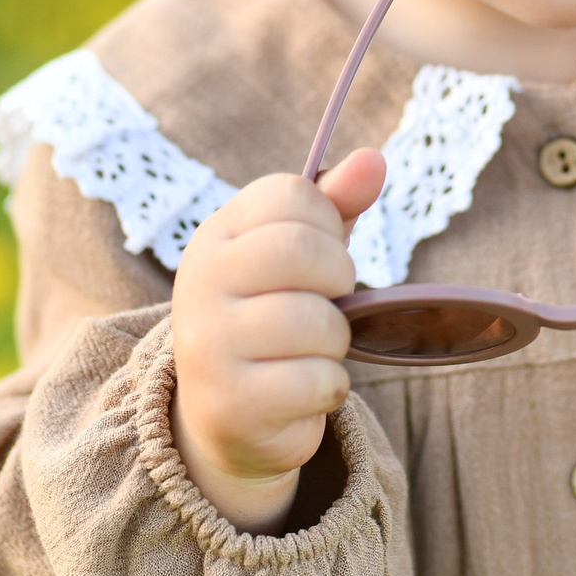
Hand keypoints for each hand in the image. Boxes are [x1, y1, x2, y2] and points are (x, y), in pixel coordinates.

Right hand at [170, 151, 383, 532]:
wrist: (230, 417)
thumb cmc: (276, 316)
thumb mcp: (301, 255)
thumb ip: (336, 204)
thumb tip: (375, 158)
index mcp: (215, 237)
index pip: (291, 195)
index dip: (329, 222)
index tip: (323, 251)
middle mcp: (200, 284)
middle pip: (300, 250)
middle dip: (338, 278)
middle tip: (331, 300)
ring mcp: (208, 346)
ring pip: (317, 322)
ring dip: (336, 340)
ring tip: (313, 350)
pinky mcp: (230, 405)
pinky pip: (318, 380)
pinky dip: (330, 387)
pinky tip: (303, 390)